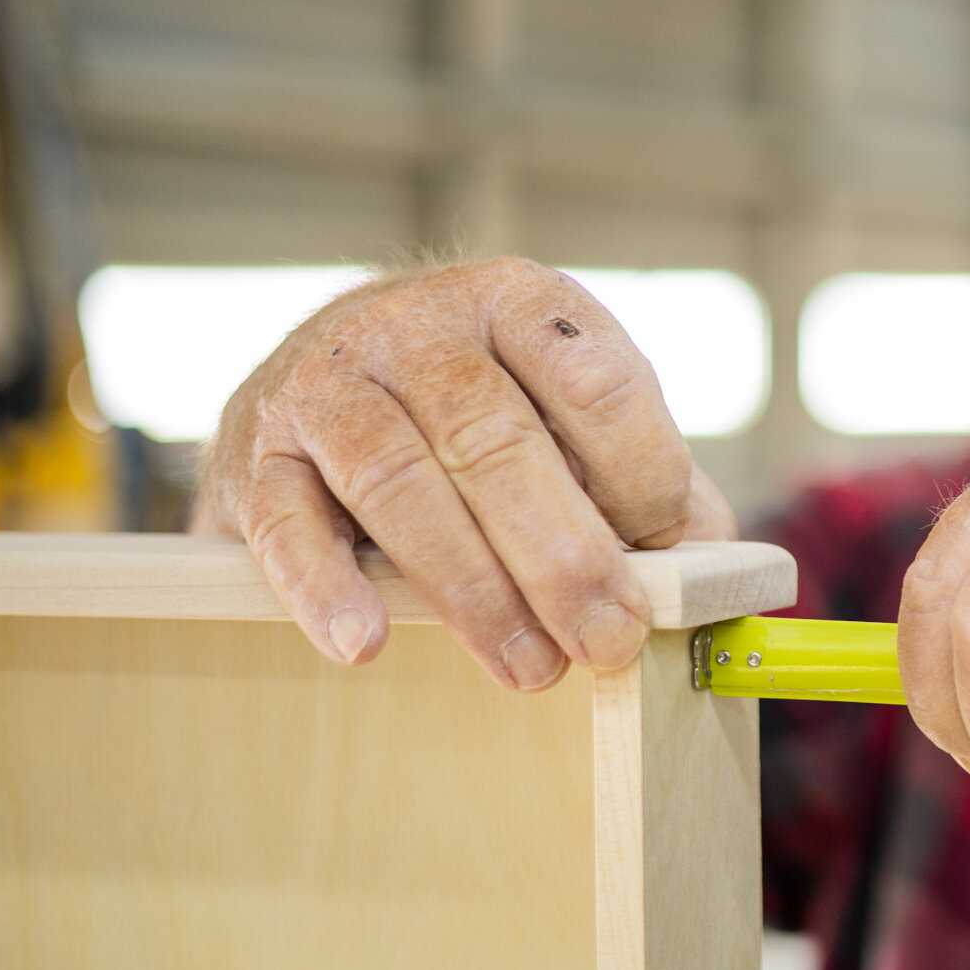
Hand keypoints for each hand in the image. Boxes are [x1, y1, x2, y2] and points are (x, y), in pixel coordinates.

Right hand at [191, 258, 737, 689]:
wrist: (326, 371)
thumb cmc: (480, 411)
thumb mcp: (572, 418)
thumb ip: (647, 484)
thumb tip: (712, 569)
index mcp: (521, 302)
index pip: (596, 380)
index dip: (641, 476)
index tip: (665, 560)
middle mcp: (421, 324)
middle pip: (497, 441)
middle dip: (563, 557)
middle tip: (607, 641)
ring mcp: (330, 379)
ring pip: (401, 481)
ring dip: (472, 589)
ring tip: (528, 667)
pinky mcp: (257, 447)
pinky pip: (287, 520)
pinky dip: (326, 586)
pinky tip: (366, 643)